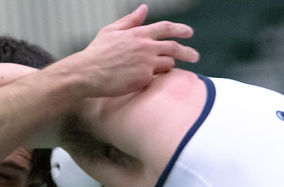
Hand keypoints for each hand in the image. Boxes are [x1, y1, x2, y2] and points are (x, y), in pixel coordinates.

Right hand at [76, 4, 198, 96]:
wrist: (87, 73)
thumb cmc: (96, 53)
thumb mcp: (111, 31)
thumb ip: (130, 20)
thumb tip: (144, 9)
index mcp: (139, 33)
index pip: (166, 28)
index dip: (180, 29)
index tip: (189, 33)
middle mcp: (146, 47)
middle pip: (175, 48)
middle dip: (188, 52)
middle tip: (195, 57)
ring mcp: (147, 64)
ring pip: (168, 64)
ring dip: (168, 67)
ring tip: (163, 71)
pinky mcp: (144, 79)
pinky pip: (156, 79)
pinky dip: (154, 79)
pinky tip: (146, 81)